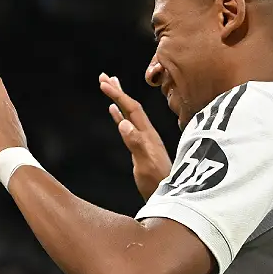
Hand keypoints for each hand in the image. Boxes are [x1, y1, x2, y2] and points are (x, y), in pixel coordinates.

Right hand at [99, 73, 171, 201]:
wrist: (169, 197)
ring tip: (109, 86)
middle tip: (103, 76)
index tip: (103, 82)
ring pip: (129, 113)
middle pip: (131, 106)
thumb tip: (124, 124)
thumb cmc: (157, 183)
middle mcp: (147, 133)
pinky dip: (120, 116)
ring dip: (119, 99)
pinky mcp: (140, 147)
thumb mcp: (145, 164)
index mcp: (147, 134)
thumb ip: (136, 144)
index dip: (118, 94)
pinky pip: (128, 126)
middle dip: (118, 90)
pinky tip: (114, 113)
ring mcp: (144, 139)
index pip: (132, 108)